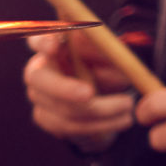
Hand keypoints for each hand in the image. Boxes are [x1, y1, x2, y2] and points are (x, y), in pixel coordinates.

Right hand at [23, 32, 136, 150]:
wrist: (108, 92)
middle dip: (64, 88)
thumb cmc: (107, 65)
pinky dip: (96, 126)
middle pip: (38, 79)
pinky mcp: (45, 116)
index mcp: (54, 44)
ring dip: (96, 112)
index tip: (55, 46)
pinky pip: (67, 126)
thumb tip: (102, 47)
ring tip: (127, 108)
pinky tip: (119, 120)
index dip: (42, 42)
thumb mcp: (113, 55)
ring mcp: (39, 95)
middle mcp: (40, 68)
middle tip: (90, 94)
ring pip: (58, 108)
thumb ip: (106, 50)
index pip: (38, 38)